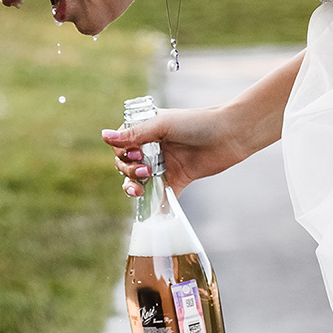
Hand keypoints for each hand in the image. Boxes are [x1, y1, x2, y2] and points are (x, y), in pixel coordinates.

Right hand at [101, 106, 255, 196]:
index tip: (134, 154)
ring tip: (143, 183)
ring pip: (137, 181)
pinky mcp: (176, 180)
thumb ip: (134, 135)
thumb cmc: (196, 123)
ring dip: (133, 185)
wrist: (228, 136)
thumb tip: (104, 136)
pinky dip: (152, 203)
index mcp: (145, 131)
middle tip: (144, 170)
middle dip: (128, 170)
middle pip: (126, 165)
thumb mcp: (162, 126)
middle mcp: (151, 148)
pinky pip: (159, 195)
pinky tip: (149, 209)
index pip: (121, 146)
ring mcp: (163, 165)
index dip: (122, 153)